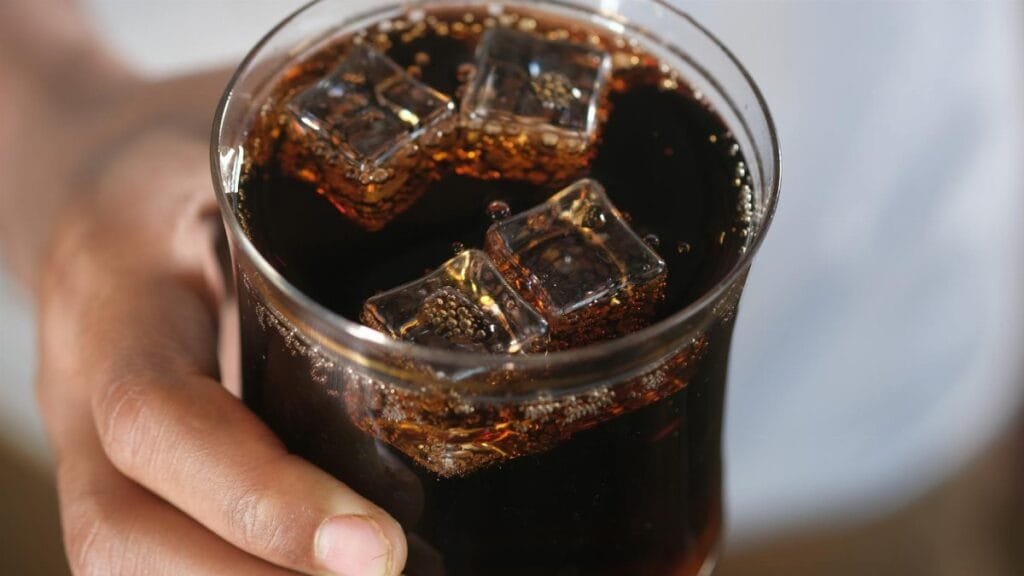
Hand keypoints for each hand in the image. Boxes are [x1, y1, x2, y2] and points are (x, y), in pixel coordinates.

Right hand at [34, 119, 406, 575]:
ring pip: (122, 558)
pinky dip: (233, 573)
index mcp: (119, 286)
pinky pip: (147, 547)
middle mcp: (80, 379)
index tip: (375, 548)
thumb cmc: (181, 155)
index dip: (258, 496)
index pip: (157, 413)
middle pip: (123, 531)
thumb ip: (316, 205)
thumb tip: (484, 263)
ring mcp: (83, 435)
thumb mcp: (242, 153)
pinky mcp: (111, 463)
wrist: (83, 178)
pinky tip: (316, 574)